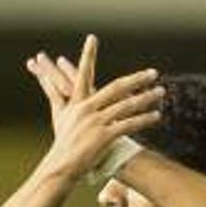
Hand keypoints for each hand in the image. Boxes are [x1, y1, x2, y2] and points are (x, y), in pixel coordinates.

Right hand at [27, 36, 164, 183]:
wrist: (61, 167)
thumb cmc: (63, 143)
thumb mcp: (58, 117)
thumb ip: (53, 95)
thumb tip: (44, 79)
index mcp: (77, 102)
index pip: (82, 73)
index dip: (87, 55)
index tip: (92, 38)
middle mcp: (87, 109)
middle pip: (116, 88)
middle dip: (137, 79)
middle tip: (153, 73)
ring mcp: (96, 122)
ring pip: (127, 105)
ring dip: (146, 98)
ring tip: (161, 92)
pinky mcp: (104, 136)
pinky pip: (129, 125)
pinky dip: (144, 119)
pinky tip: (157, 116)